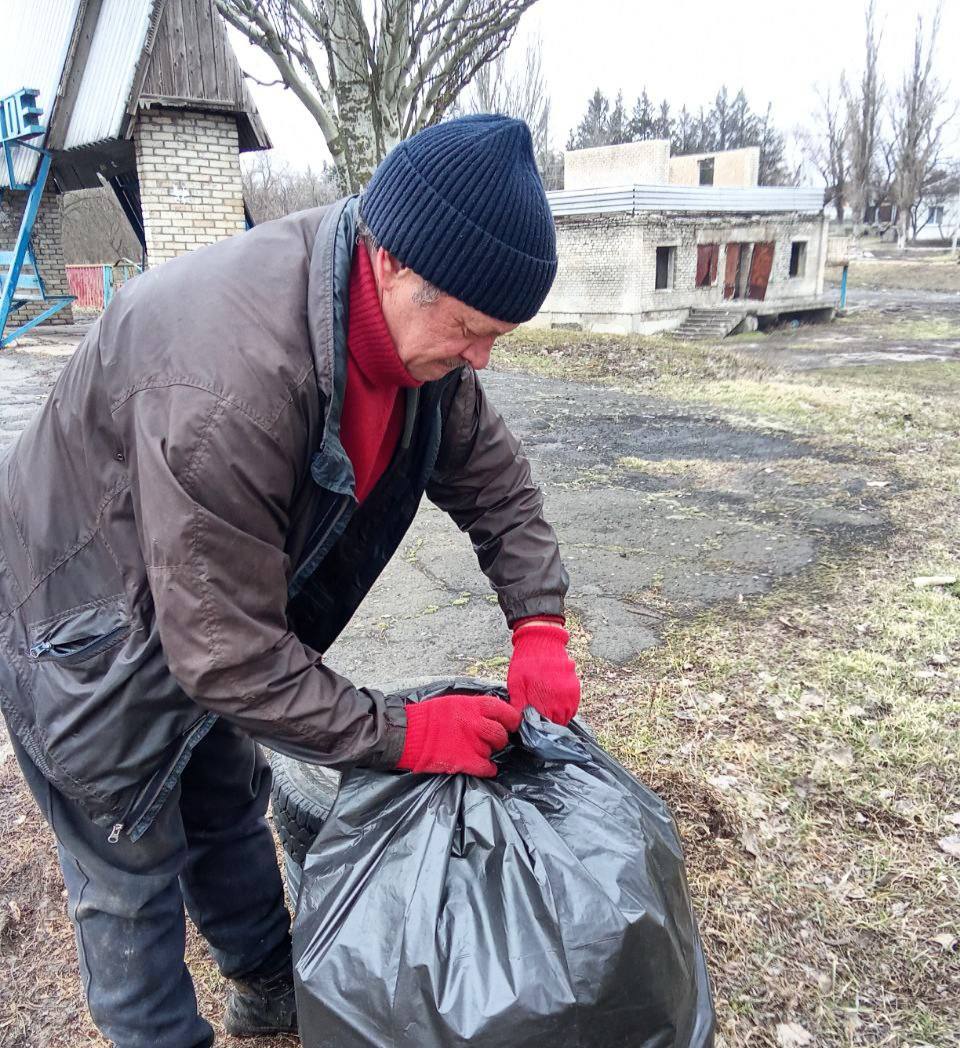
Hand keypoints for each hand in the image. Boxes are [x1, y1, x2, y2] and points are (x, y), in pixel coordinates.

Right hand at [396, 694, 521, 776]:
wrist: (408, 734)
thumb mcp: (453, 703)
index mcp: (472, 705)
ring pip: (492, 751)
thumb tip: (490, 715)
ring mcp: (471, 743)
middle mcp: (475, 723)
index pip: (503, 709)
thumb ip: (473, 709)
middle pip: (500, 733)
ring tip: (478, 752)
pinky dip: (488, 769)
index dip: (511, 718)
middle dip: (500, 739)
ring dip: (488, 753)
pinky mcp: (465, 761)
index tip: (511, 723)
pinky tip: (484, 767)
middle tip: (493, 741)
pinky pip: (486, 767)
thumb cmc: (427, 717)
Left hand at [507, 620, 579, 724]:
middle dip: (549, 724)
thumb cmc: (525, 664)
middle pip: (558, 724)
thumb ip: (518, 705)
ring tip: (548, 713)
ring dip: (559, 718)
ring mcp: (570, 696)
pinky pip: (573, 707)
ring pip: (567, 716)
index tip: (534, 727)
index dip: (539, 728)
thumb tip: (518, 722)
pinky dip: (566, 709)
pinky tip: (556, 704)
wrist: (542, 643)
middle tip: (540, 720)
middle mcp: (561, 702)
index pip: (545, 727)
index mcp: (545, 703)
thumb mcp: (515, 685)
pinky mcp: (575, 688)